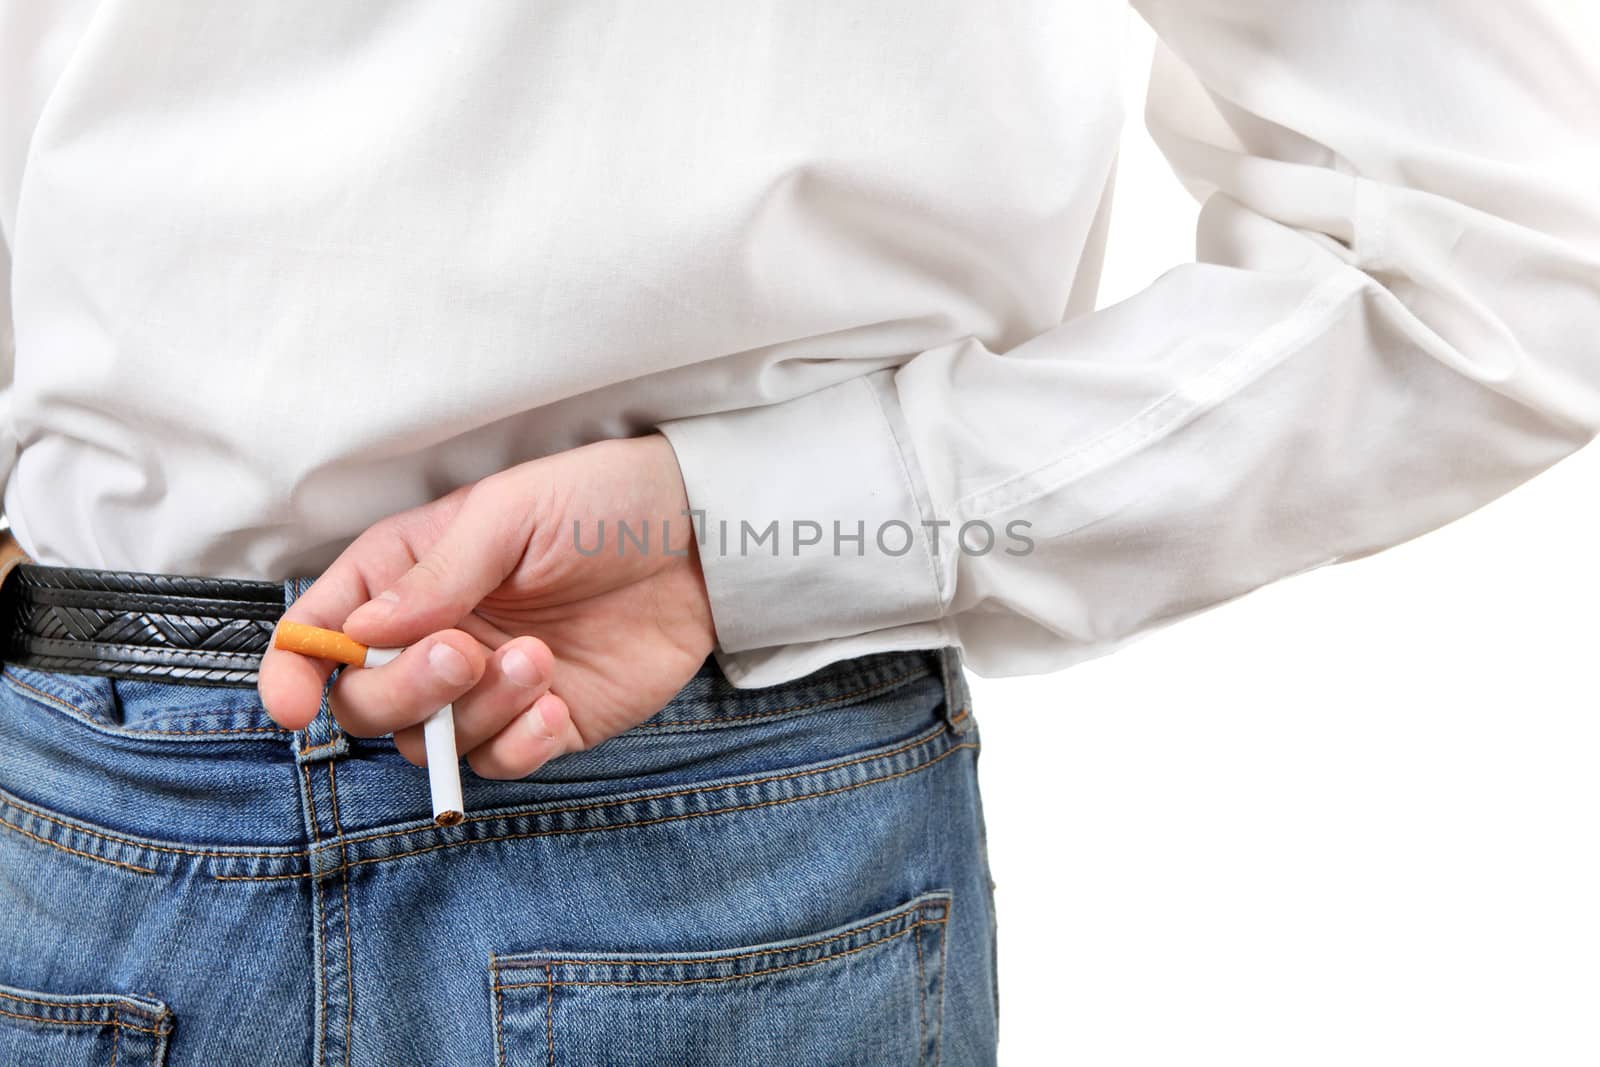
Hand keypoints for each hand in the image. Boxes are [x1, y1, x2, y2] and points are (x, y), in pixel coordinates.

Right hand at [256, 433, 715, 778]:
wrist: (701, 540)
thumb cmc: (600, 502)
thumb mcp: (510, 514)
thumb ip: (435, 577)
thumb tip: (361, 633)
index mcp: (407, 574)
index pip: (323, 631)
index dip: (295, 670)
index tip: (295, 702)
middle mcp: (436, 635)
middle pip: (367, 701)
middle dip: (404, 689)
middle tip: (465, 652)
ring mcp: (487, 686)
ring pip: (430, 742)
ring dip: (475, 712)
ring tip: (539, 660)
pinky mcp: (542, 722)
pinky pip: (500, 763)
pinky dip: (518, 746)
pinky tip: (556, 704)